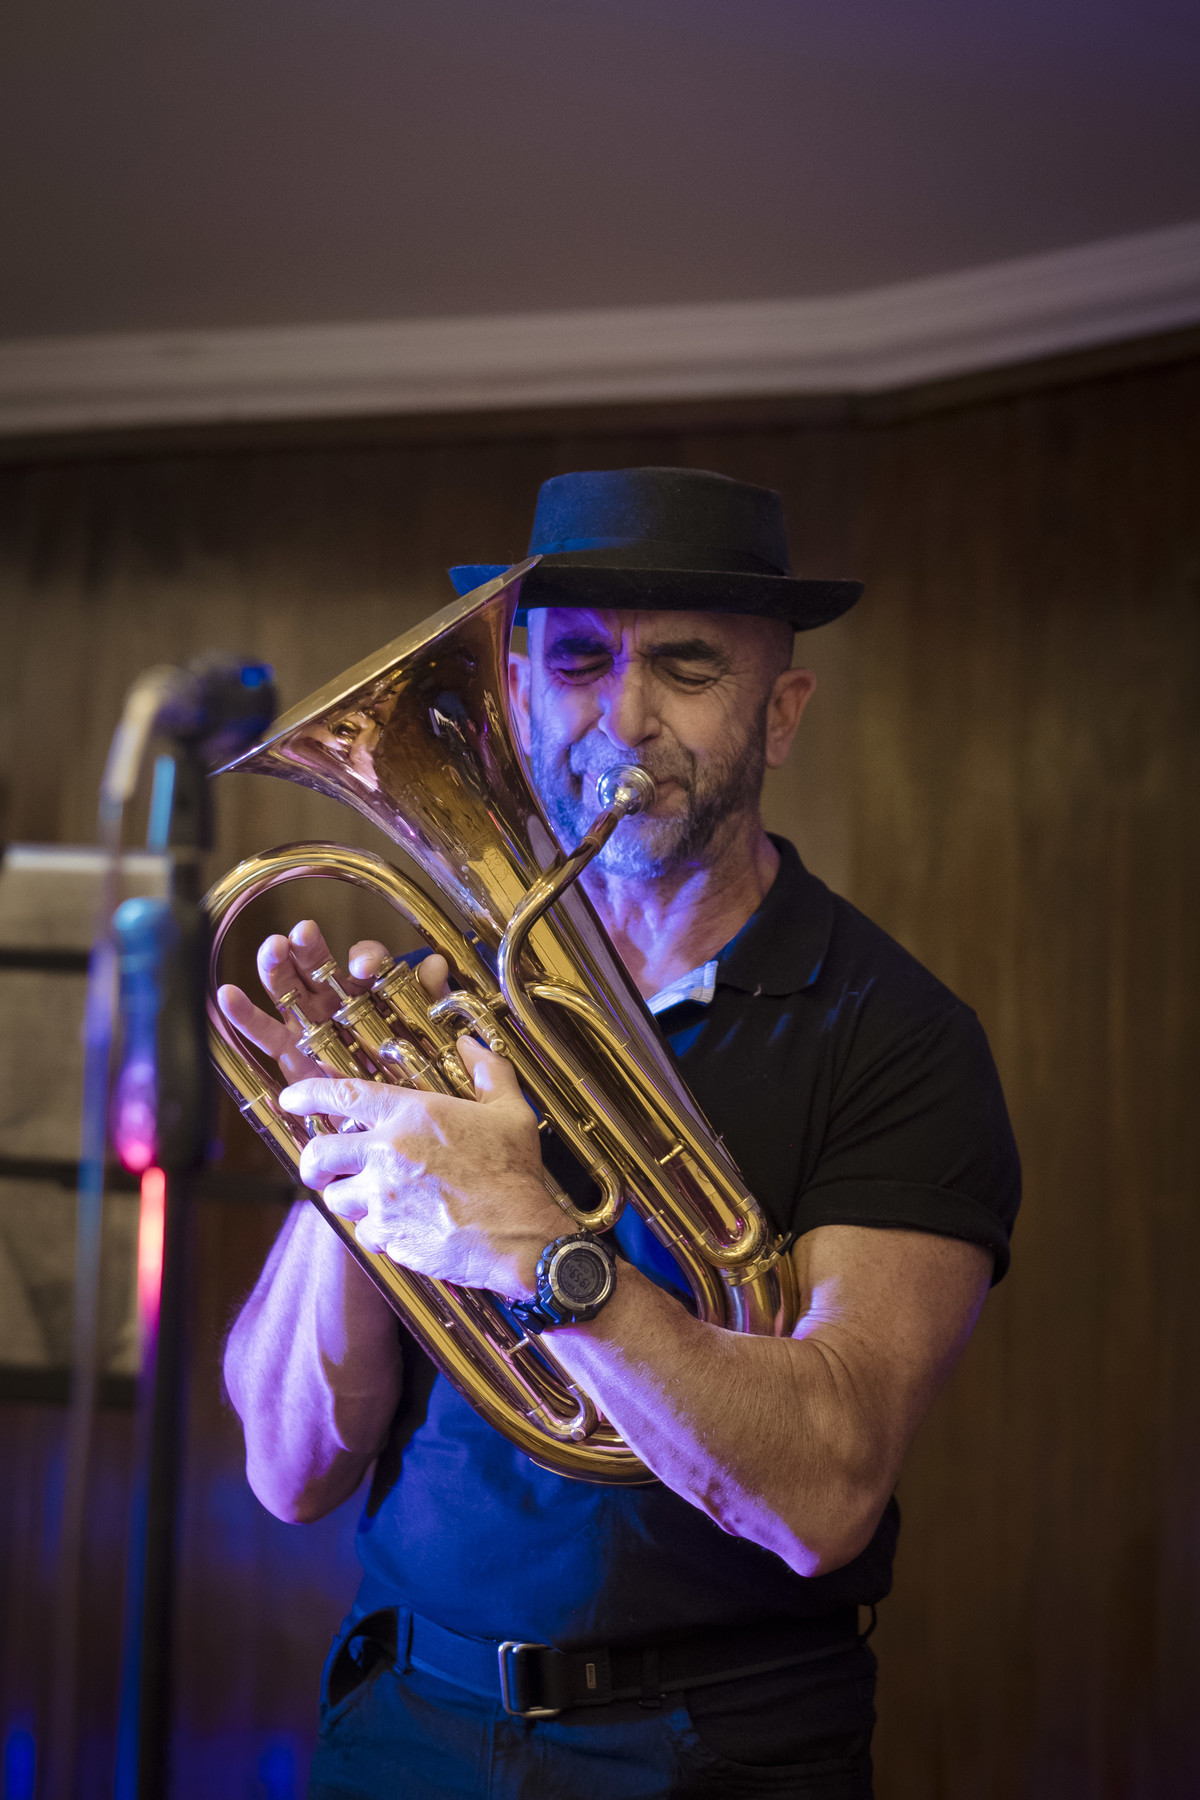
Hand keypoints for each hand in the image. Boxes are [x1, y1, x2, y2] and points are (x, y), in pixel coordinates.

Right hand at [217, 918, 448, 1083]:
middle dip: (310, 948)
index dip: (364, 958)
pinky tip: (227, 995)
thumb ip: (430, 999)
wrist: (397, 1119)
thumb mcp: (432, 1034)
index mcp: (373, 990)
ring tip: (272, 948)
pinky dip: (244, 1015)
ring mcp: (312, 1025)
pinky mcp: (292, 1055)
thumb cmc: (415, 1072)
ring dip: (277, 966)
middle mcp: (338, 1001)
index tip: (364, 966)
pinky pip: (266, 1033)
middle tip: (304, 934)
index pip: (366, 962)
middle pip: (318, 965)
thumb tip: (435, 966)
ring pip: (289, 989)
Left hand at [278, 1048, 562, 1299]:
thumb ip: (487, 1071)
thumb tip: (471, 1045)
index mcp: (410, 1115)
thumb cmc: (515, 1171)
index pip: (342, 1096)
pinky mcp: (390, 1237)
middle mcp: (387, 1154)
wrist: (520, 1236)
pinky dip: (374, 1231)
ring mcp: (384, 1199)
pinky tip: (396, 1226)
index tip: (289, 1098)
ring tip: (365, 1198)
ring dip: (345, 1198)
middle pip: (318, 1154)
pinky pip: (364, 1234)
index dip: (307, 1094)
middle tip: (319, 1168)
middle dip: (311, 1162)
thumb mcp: (510, 1111)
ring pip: (336, 1199)